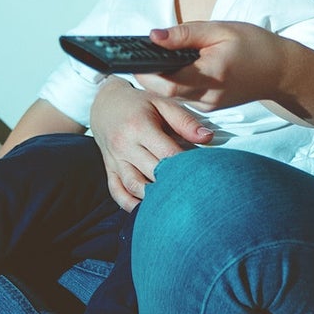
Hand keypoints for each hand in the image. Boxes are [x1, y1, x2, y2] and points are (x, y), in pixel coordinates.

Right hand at [89, 78, 212, 210]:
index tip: (201, 172)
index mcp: (139, 127)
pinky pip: (117, 192)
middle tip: (193, 191)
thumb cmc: (138, 104)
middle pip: (152, 172)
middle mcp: (124, 145)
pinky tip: (145, 210)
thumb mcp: (162, 103)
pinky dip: (129, 204)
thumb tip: (208, 137)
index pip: (167, 153)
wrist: (105, 104)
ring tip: (173, 203)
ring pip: (134, 185)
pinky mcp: (109, 169)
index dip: (185, 165)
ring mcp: (114, 160)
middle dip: (173, 183)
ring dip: (152, 197)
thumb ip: (185, 121)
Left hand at [135, 22, 292, 111]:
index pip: (166, 82)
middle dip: (144, 75)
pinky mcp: (209, 106)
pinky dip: (171, 82)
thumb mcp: (221, 30)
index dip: (144, 71)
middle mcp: (208, 96)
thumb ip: (185, 34)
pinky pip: (182, 97)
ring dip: (156, 79)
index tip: (129, 55)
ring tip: (144, 58)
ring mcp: (208, 105)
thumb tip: (152, 35)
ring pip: (170, 96)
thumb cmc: (254, 45)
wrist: (281, 72)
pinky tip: (168, 67)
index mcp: (211, 75)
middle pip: (163, 93)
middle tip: (129, 56)